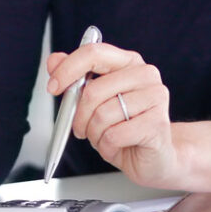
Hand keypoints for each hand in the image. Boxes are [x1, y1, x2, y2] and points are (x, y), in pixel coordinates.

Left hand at [45, 39, 179, 187]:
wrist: (155, 158)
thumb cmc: (124, 128)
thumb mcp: (94, 103)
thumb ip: (75, 79)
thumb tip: (54, 60)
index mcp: (129, 62)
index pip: (94, 53)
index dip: (68, 69)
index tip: (53, 87)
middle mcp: (146, 74)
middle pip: (94, 90)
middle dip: (79, 115)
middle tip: (80, 128)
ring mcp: (155, 97)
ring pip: (102, 115)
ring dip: (94, 134)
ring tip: (104, 138)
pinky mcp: (157, 124)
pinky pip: (114, 135)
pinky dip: (107, 147)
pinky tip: (117, 146)